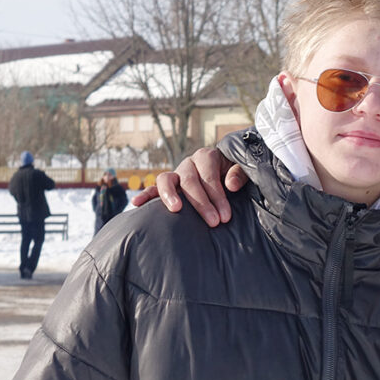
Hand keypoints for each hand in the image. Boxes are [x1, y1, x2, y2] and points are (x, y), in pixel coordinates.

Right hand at [129, 148, 247, 226]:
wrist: (227, 173)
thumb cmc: (235, 175)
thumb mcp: (243, 171)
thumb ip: (239, 174)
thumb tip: (230, 184)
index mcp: (207, 157)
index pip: (209, 175)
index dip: (217, 195)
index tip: (225, 216)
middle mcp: (189, 163)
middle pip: (189, 180)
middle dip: (202, 202)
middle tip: (214, 222)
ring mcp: (176, 173)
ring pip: (166, 179)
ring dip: (170, 195)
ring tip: (177, 209)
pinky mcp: (168, 186)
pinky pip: (153, 188)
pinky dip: (145, 195)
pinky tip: (136, 204)